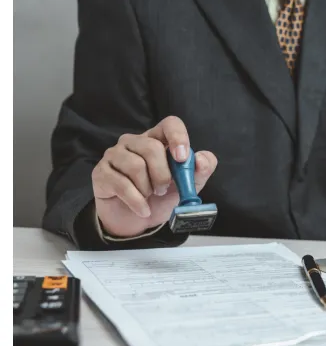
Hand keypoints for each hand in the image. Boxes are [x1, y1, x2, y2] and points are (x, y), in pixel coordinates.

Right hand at [91, 116, 217, 237]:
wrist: (137, 221)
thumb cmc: (162, 197)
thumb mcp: (187, 186)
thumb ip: (200, 171)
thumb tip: (203, 160)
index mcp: (158, 139)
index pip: (170, 124)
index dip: (178, 137)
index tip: (182, 158)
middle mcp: (134, 142)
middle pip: (151, 147)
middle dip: (162, 174)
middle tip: (164, 189)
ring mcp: (115, 155)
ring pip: (135, 165)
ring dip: (148, 188)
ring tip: (150, 197)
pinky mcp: (101, 172)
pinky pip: (120, 184)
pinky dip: (136, 201)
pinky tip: (143, 209)